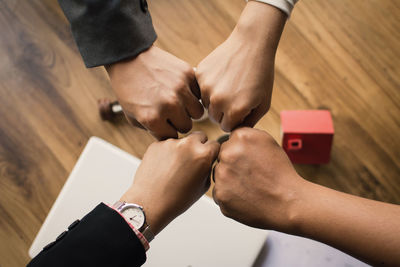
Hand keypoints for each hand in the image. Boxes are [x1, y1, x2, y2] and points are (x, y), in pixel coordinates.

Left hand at [106, 46, 203, 139]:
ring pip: (198, 113)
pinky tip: (181, 91)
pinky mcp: (188, 74)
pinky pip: (199, 94)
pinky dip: (193, 95)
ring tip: (178, 102)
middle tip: (169, 112)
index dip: (166, 130)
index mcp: (153, 118)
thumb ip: (152, 130)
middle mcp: (169, 105)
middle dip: (178, 121)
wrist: (129, 57)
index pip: (171, 136)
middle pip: (186, 126)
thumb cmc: (128, 87)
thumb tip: (170, 136)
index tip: (161, 122)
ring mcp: (180, 89)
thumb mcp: (132, 116)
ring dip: (188, 110)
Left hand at [121, 132, 219, 234]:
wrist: (150, 203)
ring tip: (175, 169)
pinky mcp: (156, 144)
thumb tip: (209, 159)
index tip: (209, 158)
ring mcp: (171, 142)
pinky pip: (167, 144)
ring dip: (182, 150)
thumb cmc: (177, 199)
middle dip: (199, 145)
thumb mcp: (203, 186)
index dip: (213, 152)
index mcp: (203, 155)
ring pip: (182, 141)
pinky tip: (164, 168)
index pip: (215, 144)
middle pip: (200, 136)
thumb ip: (208, 168)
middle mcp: (188, 145)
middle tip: (193, 160)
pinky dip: (167, 153)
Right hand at [196, 2, 285, 131]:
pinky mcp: (200, 75)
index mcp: (234, 111)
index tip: (241, 108)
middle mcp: (218, 101)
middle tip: (235, 96)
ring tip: (229, 85)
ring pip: (206, 104)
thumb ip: (249, 122)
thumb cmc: (261, 75)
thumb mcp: (263, 103)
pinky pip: (200, 89)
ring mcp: (206, 87)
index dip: (234, 119)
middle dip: (223, 111)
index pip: (226, 127)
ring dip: (215, 99)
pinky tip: (222, 76)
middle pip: (214, 117)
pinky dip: (209, 86)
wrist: (252, 45)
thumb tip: (235, 132)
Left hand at [212, 127, 304, 232]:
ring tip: (250, 186)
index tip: (250, 161)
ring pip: (219, 174)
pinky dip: (230, 195)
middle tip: (251, 175)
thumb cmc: (281, 174)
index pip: (230, 141)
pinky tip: (245, 196)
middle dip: (232, 165)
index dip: (240, 152)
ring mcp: (222, 174)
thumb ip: (248, 135)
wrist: (288, 202)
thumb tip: (233, 136)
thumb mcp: (268, 142)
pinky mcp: (220, 194)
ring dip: (229, 180)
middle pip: (222, 157)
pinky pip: (220, 192)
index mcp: (241, 137)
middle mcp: (228, 153)